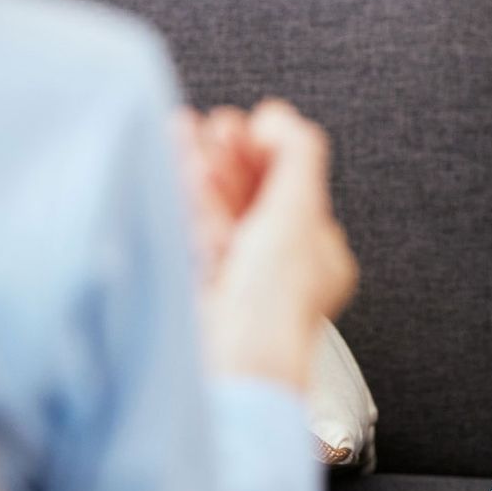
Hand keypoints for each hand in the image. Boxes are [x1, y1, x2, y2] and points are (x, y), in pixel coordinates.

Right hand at [174, 99, 358, 391]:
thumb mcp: (297, 214)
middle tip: (214, 124)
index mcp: (318, 258)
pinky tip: (173, 162)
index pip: (294, 192)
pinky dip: (183, 194)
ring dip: (202, 167)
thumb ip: (296, 157)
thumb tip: (279, 118)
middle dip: (230, 157)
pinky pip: (190, 232)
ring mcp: (234, 283)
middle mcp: (278, 271)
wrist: (231, 372)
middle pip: (252, 199)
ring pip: (218, 213)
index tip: (249, 124)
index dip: (270, 153)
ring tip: (184, 129)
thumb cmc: (272, 307)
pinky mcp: (195, 292)